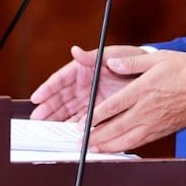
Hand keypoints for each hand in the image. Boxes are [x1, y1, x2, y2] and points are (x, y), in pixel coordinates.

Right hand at [29, 45, 145, 121]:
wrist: (150, 74)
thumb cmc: (129, 59)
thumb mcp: (112, 55)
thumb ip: (93, 56)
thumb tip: (75, 51)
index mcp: (82, 69)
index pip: (60, 80)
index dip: (47, 89)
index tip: (36, 98)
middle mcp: (82, 85)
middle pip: (60, 98)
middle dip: (47, 108)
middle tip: (36, 119)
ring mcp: (89, 98)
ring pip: (68, 111)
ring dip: (57, 119)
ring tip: (45, 128)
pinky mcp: (98, 110)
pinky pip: (82, 119)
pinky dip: (74, 126)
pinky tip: (66, 134)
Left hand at [84, 50, 185, 152]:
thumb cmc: (185, 71)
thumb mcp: (158, 58)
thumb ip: (131, 62)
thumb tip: (111, 61)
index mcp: (142, 90)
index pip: (113, 106)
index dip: (96, 115)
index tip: (83, 121)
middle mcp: (146, 110)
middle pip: (116, 127)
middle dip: (97, 136)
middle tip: (81, 141)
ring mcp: (154, 123)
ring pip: (127, 139)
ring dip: (109, 145)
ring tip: (94, 149)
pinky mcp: (161, 130)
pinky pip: (140, 142)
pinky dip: (125, 147)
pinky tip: (117, 148)